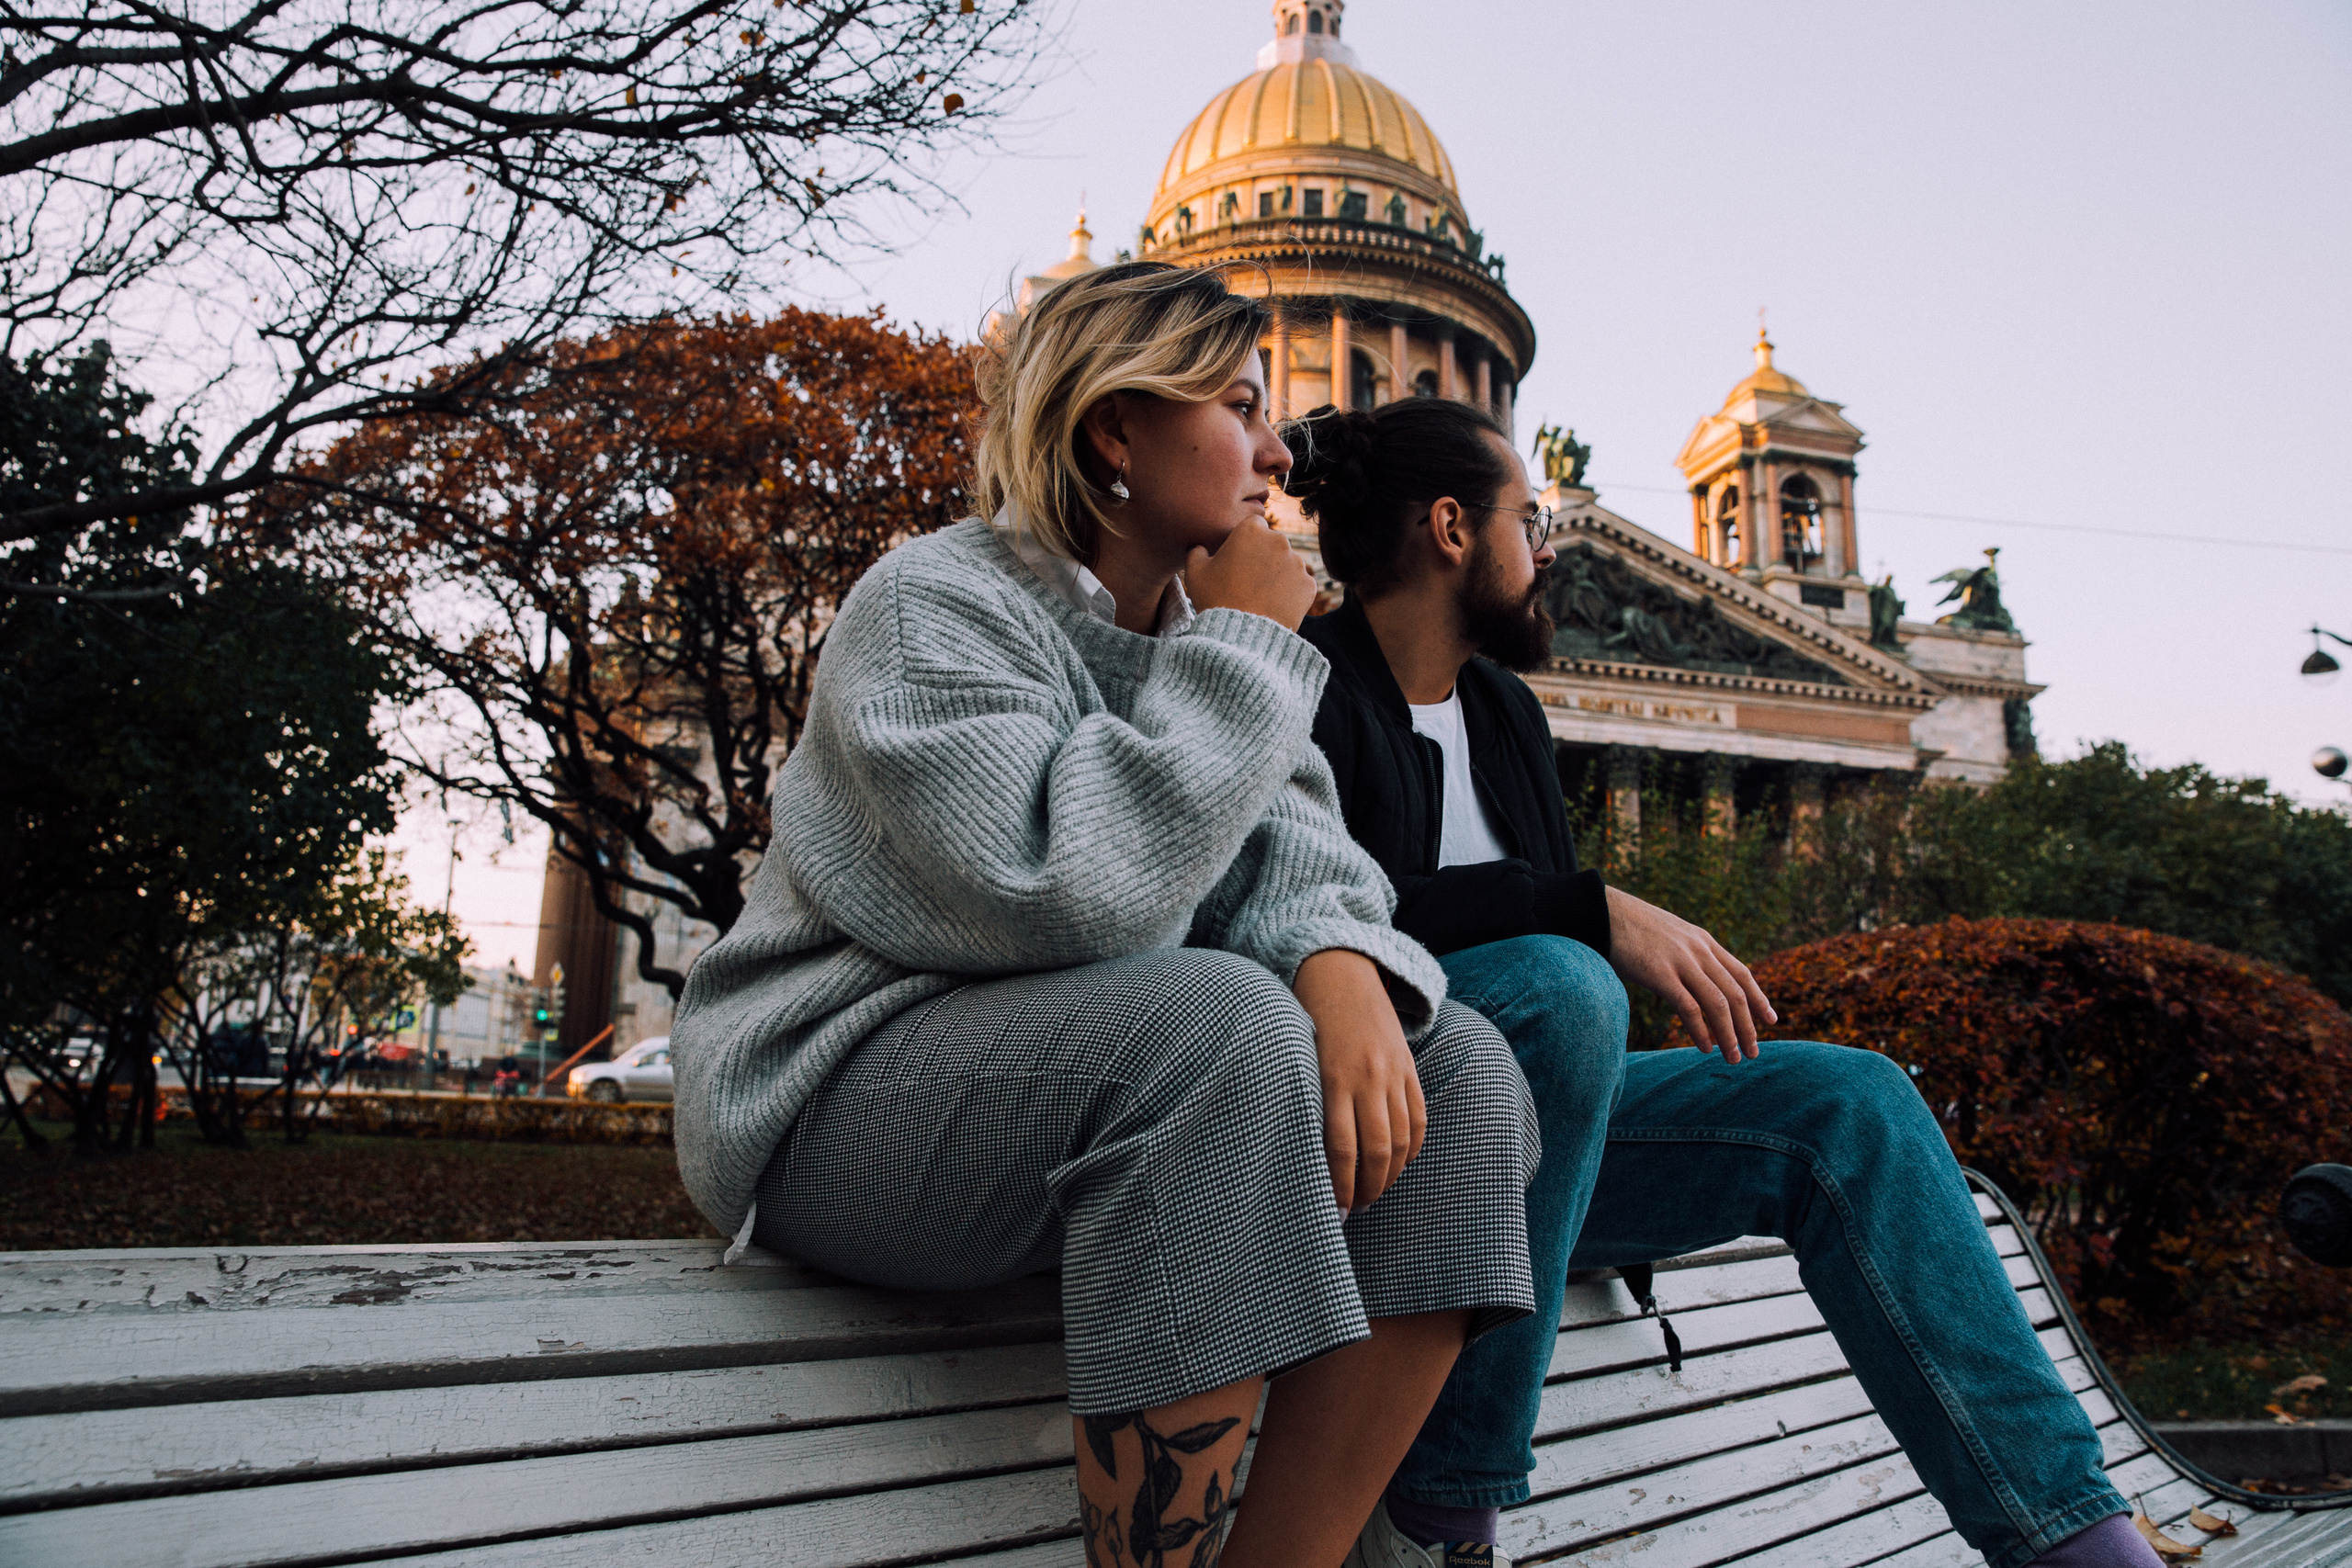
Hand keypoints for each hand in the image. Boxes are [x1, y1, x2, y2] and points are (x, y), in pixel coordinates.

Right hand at [1183, 516, 1317, 630]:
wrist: (1242, 636)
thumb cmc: (1215, 599)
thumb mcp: (1195, 572)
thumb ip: (1196, 551)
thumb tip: (1199, 547)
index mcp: (1251, 530)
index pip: (1253, 526)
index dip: (1245, 541)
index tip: (1238, 558)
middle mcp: (1279, 541)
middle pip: (1272, 544)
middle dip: (1264, 557)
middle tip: (1249, 580)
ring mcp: (1297, 563)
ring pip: (1287, 564)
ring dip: (1278, 575)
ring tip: (1261, 596)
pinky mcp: (1309, 585)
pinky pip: (1299, 585)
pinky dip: (1290, 593)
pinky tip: (1274, 606)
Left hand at [1292, 948, 1424, 1211]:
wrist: (1339, 974)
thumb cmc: (1305, 1023)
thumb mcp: (1298, 1061)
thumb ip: (1307, 1103)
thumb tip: (1307, 1159)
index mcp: (1333, 1078)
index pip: (1341, 1149)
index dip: (1340, 1186)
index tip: (1334, 1210)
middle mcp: (1368, 1077)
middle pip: (1376, 1151)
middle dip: (1367, 1189)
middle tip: (1354, 1209)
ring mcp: (1393, 1073)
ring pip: (1401, 1140)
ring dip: (1389, 1175)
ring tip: (1373, 1193)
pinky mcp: (1409, 1068)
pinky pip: (1419, 1119)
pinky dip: (1412, 1149)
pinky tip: (1398, 1165)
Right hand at [1604, 886, 1776, 1060]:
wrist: (1603, 911)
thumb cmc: (1631, 927)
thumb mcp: (1669, 936)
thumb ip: (1686, 955)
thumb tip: (1692, 980)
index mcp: (1703, 941)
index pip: (1742, 973)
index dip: (1759, 998)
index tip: (1770, 1020)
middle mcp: (1699, 951)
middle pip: (1735, 994)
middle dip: (1748, 1026)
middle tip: (1753, 1052)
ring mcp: (1681, 962)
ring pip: (1718, 1004)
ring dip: (1729, 1034)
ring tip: (1733, 1057)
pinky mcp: (1660, 974)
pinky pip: (1689, 1007)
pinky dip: (1701, 1031)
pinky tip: (1705, 1047)